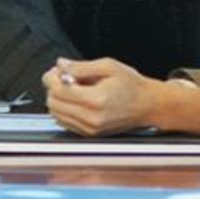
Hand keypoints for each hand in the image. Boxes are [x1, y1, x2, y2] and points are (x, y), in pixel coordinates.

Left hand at [44, 57, 162, 134]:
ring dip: (57, 99)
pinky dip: (64, 109)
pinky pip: (64, 122)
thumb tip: (62, 65)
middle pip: (53, 103)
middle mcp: (91, 118)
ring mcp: (90, 129)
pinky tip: (75, 99)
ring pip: (56, 114)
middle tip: (63, 76)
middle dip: (53, 87)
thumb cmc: (132, 86)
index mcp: (96, 100)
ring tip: (71, 87)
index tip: (55, 70)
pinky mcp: (89, 133)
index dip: (51, 77)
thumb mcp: (108, 66)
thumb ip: (81, 67)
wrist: (148, 105)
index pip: (58, 90)